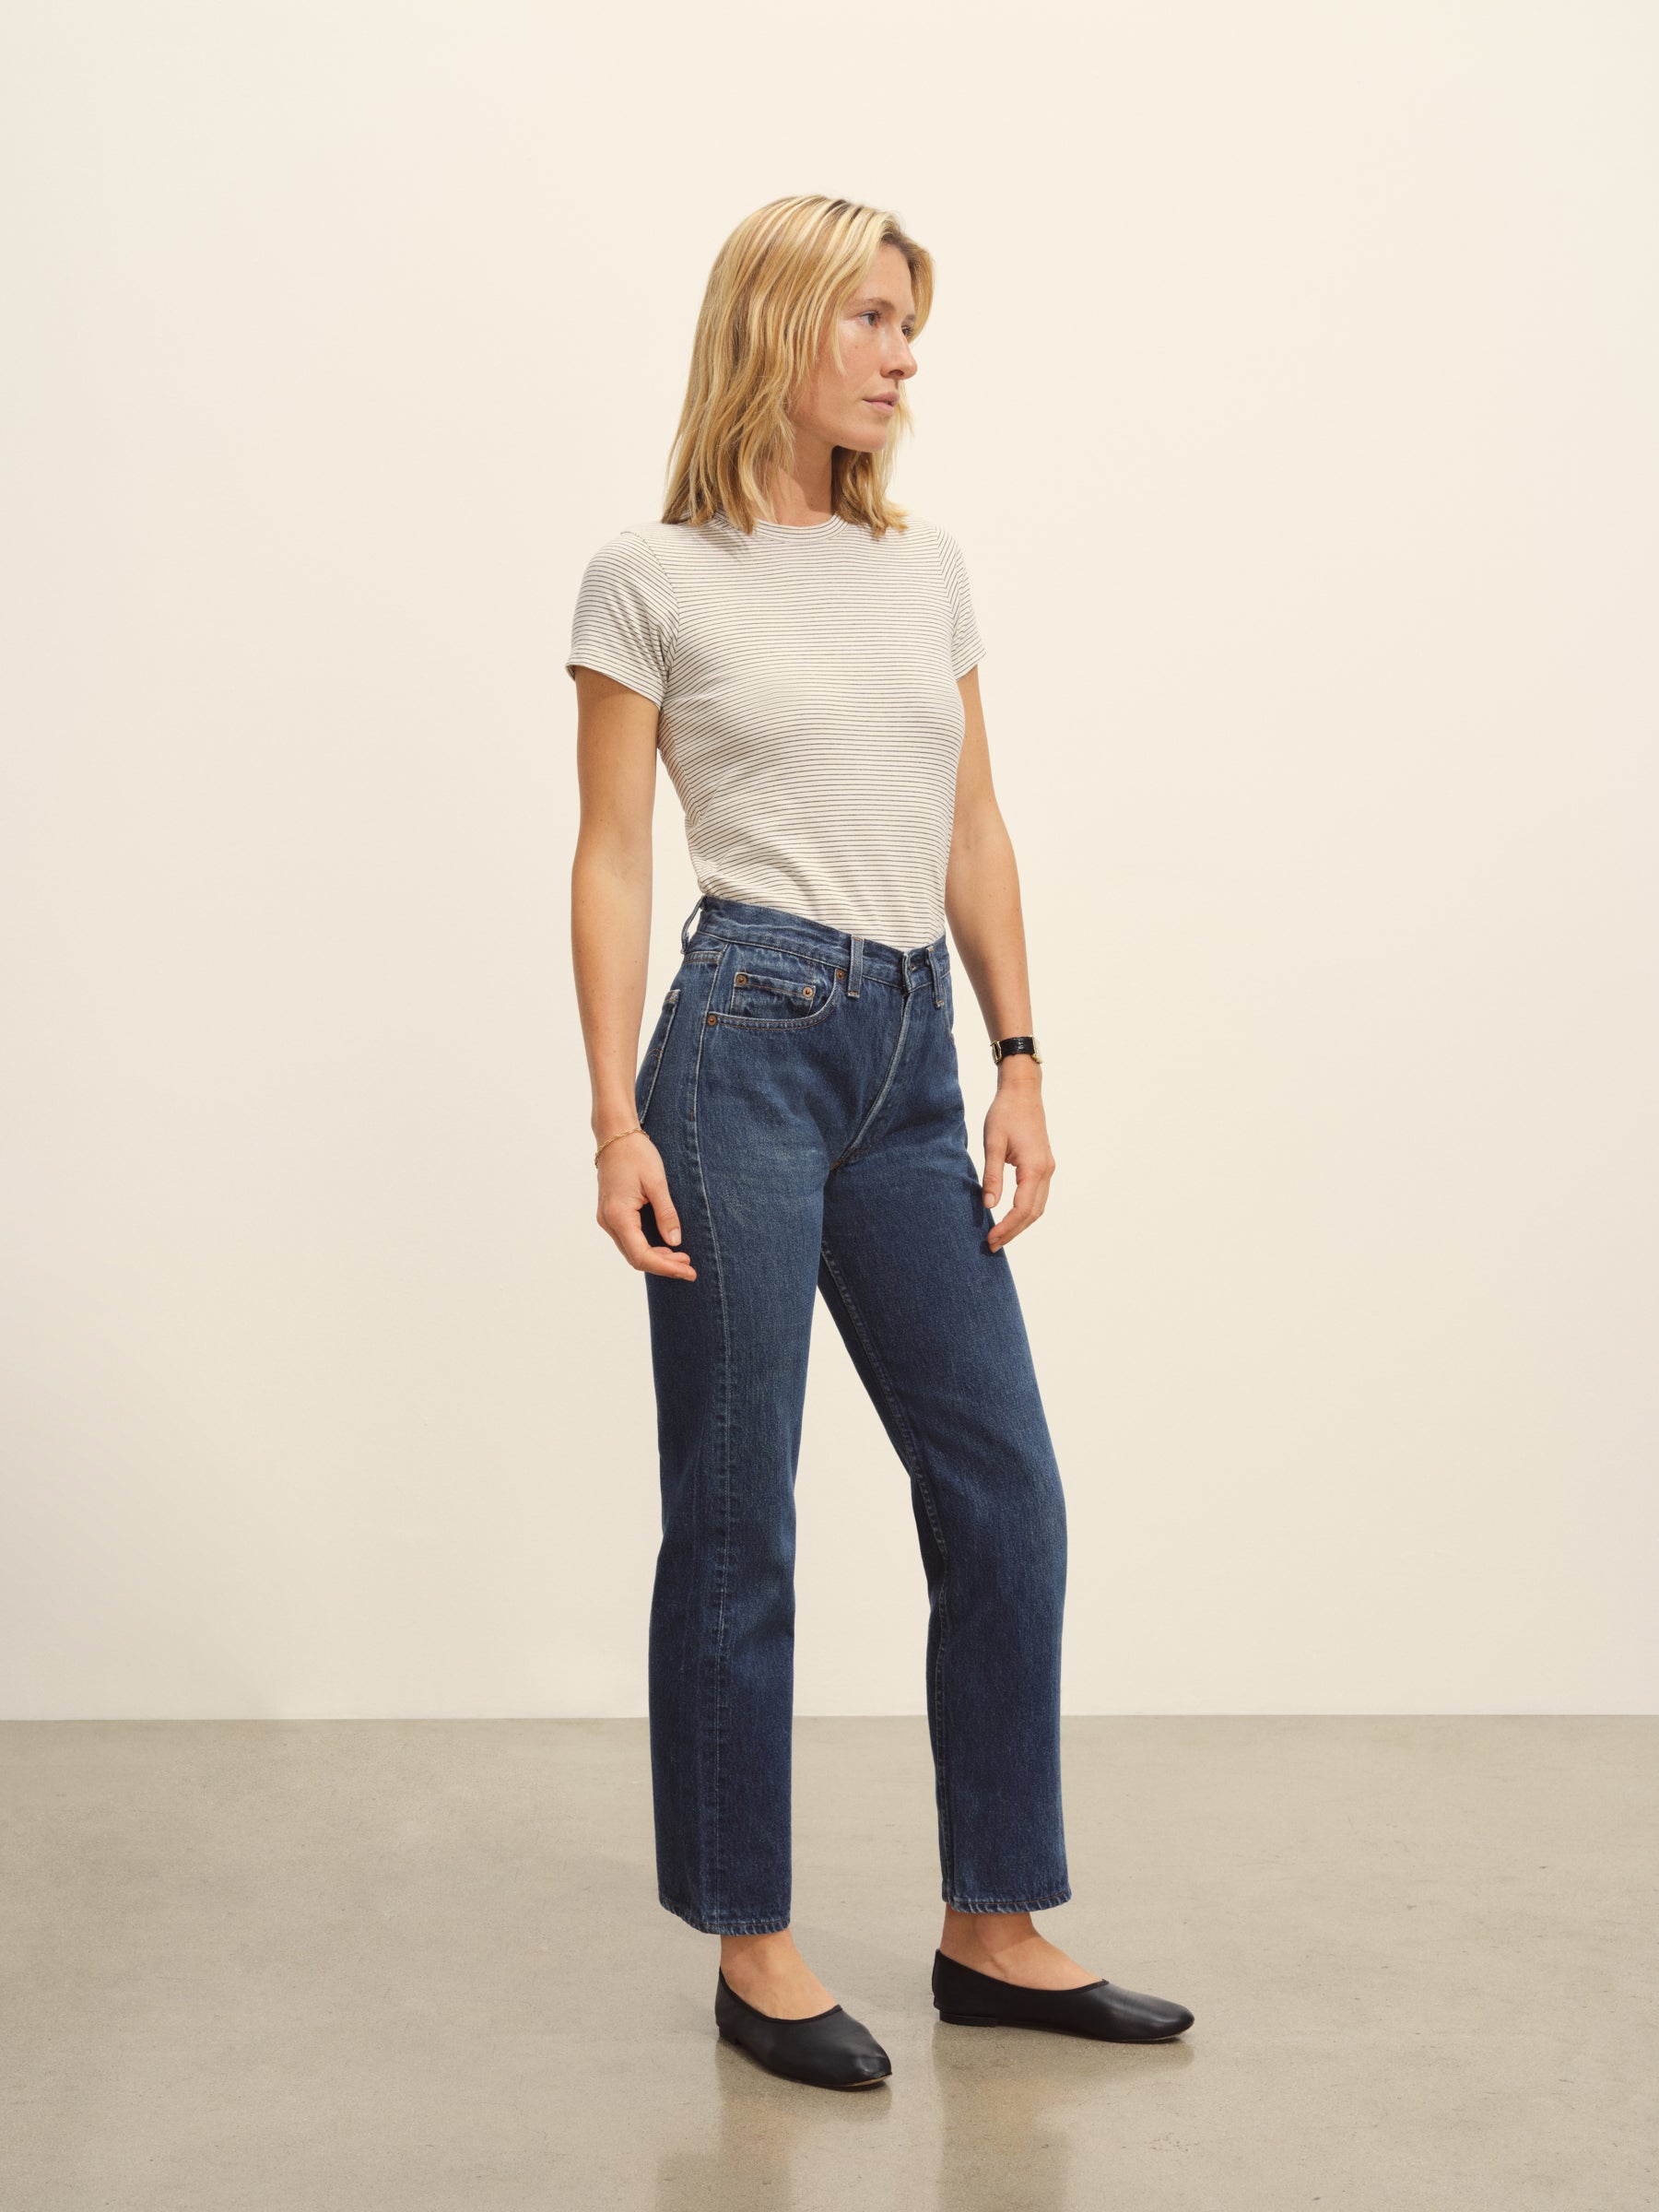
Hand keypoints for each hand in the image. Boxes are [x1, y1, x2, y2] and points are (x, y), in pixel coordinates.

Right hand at [595, 1132, 696, 1279]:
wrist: (615, 1136)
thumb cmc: (636, 1154)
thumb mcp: (657, 1183)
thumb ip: (666, 1214)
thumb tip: (675, 1242)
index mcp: (618, 1215)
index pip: (642, 1255)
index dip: (666, 1267)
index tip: (688, 1271)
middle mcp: (608, 1221)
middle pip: (635, 1258)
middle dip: (663, 1266)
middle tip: (690, 1268)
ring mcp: (607, 1219)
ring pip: (631, 1251)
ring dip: (656, 1258)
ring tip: (682, 1258)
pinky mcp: (611, 1215)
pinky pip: (629, 1240)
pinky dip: (647, 1247)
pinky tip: (666, 1246)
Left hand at [981, 1078, 1054, 1250]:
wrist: (1023, 1091)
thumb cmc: (1005, 1113)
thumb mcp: (992, 1143)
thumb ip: (992, 1176)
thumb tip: (989, 1206)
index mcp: (1034, 1167)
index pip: (1022, 1209)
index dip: (1007, 1227)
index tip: (990, 1239)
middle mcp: (1046, 1170)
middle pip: (1033, 1213)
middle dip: (1014, 1231)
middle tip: (992, 1245)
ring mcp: (1048, 1168)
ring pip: (1038, 1206)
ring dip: (1021, 1223)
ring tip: (1000, 1235)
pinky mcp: (1044, 1164)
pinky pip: (1038, 1195)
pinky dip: (1026, 1211)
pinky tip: (1011, 1216)